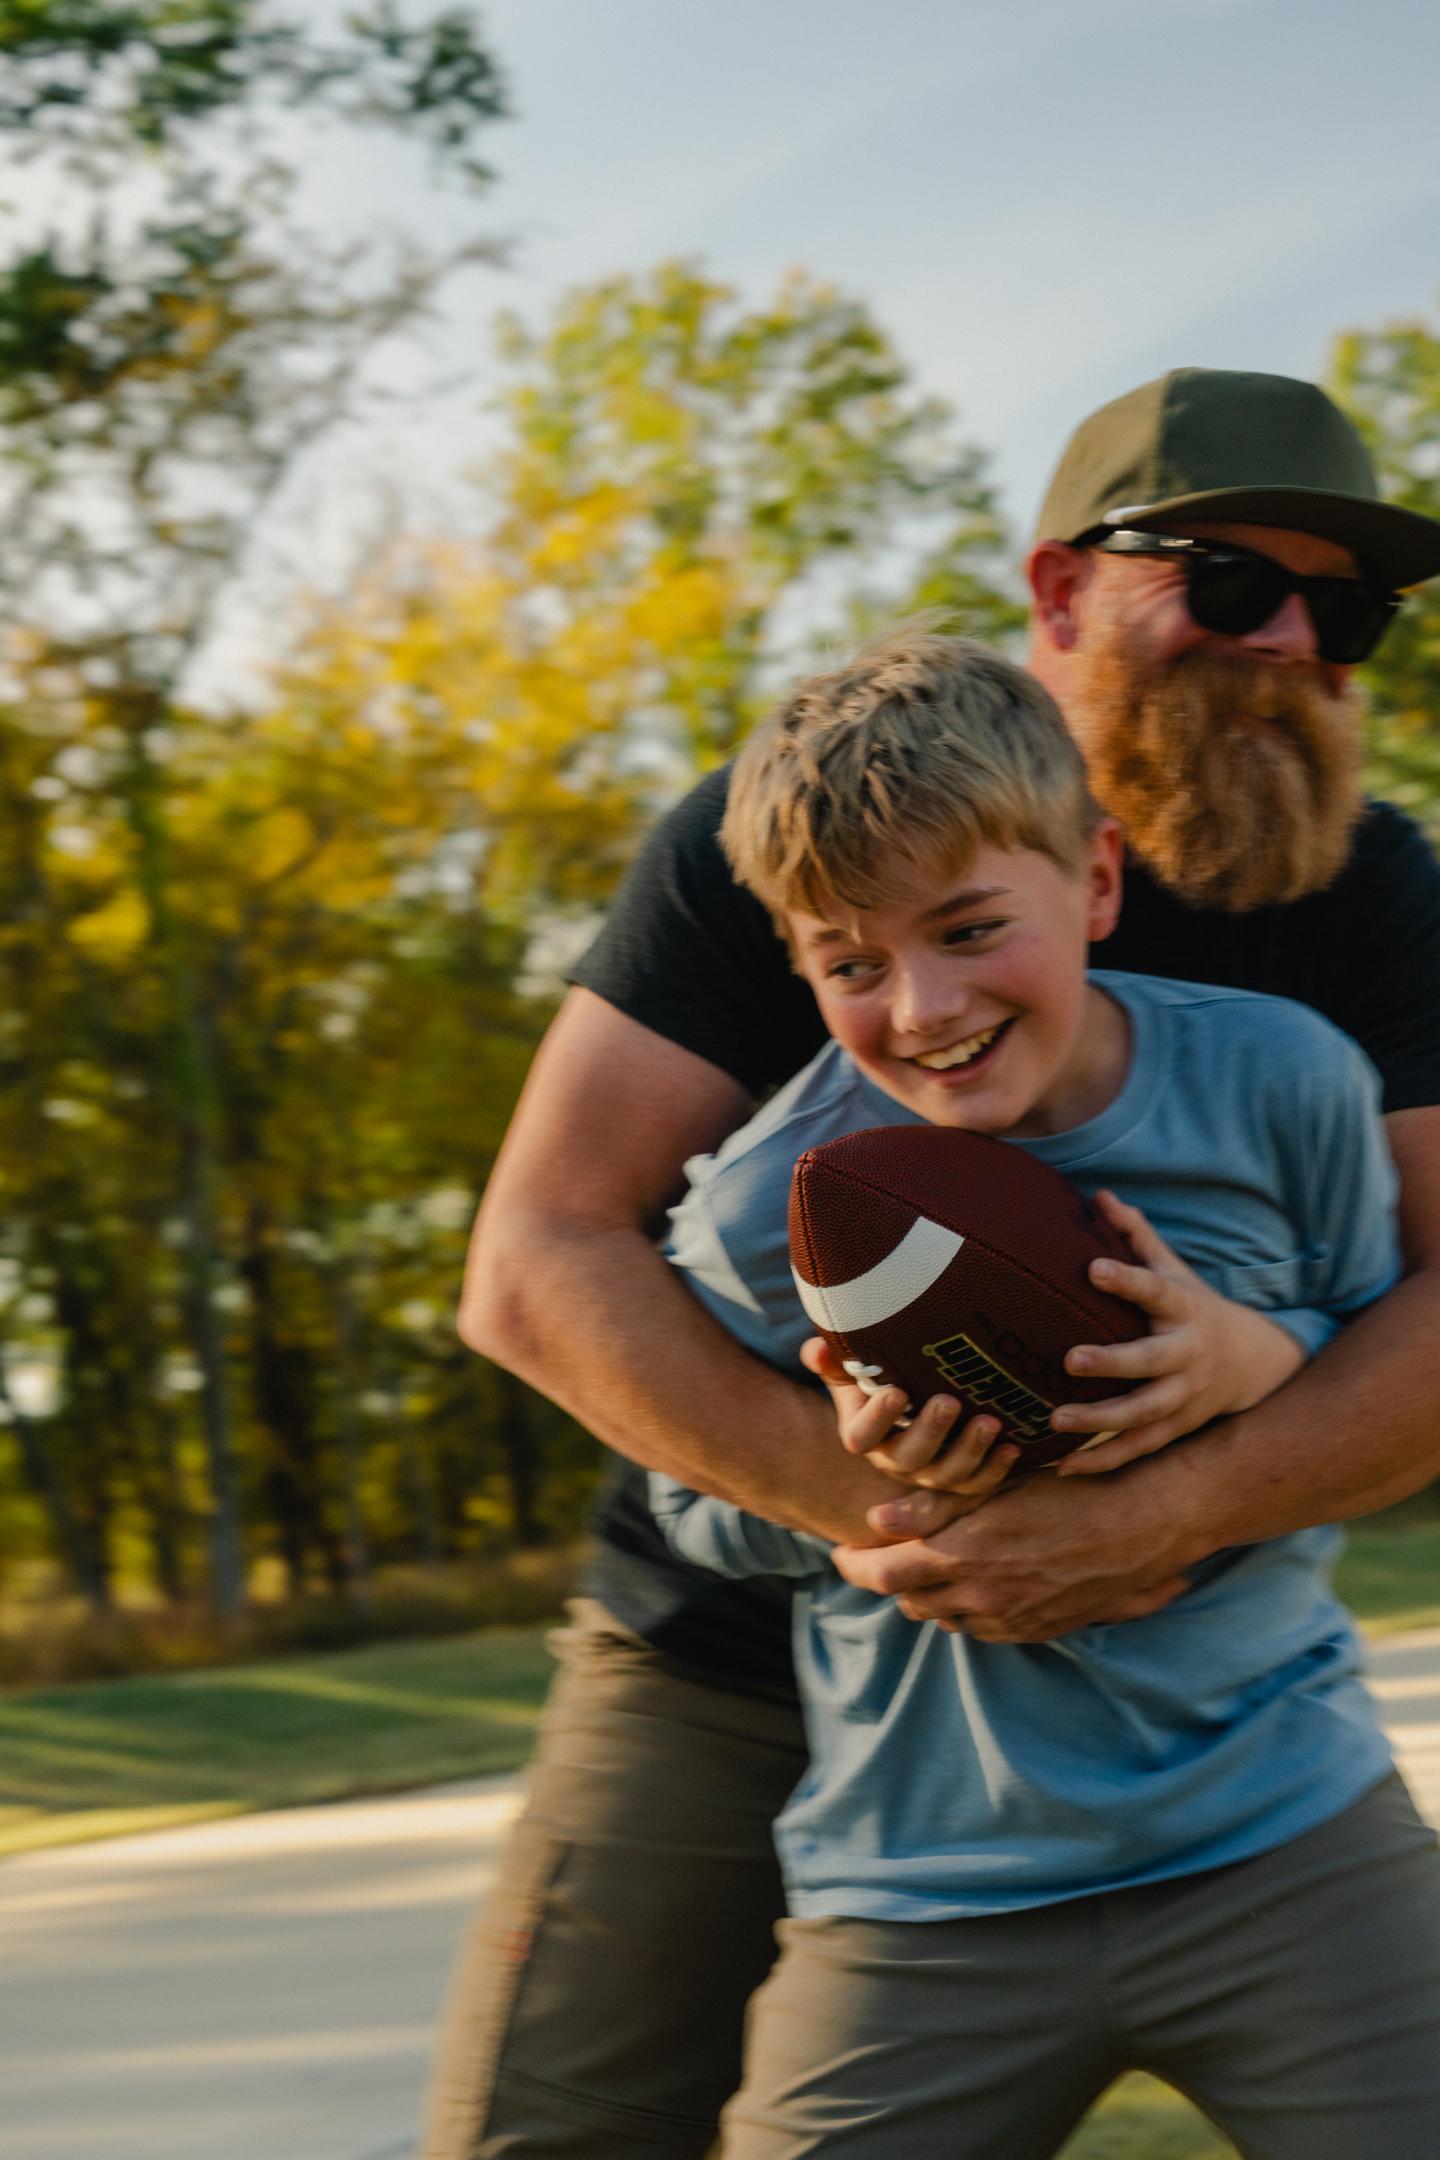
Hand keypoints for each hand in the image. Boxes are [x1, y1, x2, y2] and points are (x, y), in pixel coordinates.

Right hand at [800, 1337, 1018, 1509]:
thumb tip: (814, 1348)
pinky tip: (1014, 1446)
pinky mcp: (964, 1480)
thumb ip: (836, 1362)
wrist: (912, 1412)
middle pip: (909, 1457)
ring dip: (970, 1451)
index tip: (896, 1390)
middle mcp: (897, 1460)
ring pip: (948, 1475)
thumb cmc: (884, 1381)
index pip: (862, 1436)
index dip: (877, 1418)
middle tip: (949, 1401)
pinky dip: (997, 1469)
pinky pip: (979, 1485)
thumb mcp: (856, 1372)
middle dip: (931, 1431)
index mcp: (866, 1435)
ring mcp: (931, 1474)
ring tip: (990, 1421)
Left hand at [832, 1462, 1192, 1641]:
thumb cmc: (1070, 1492)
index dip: (855, 1567)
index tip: (840, 1555)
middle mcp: (982, 1599)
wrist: (1142, 1528)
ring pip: (946, 1618)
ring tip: (931, 1566)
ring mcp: (1010, 1621)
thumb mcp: (998, 1487)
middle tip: (887, 1554)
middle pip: (911, 1601)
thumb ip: (934, 1507)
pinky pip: (984, 1629)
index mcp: (964, 1558)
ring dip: (931, 1596)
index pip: (885, 1575)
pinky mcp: (1037, 1631)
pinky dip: (967, 1610)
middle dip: (893, 1579)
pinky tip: (977, 1584)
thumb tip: (877, 1518)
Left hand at [1048, 1191, 1304, 1476]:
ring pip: (1143, 1415)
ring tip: (1055, 1420)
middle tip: (1070, 1359)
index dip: (1127, 1279)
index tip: (1093, 1268)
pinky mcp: (1174, 1429)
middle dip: (1112, 1363)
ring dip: (1100, 1422)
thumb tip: (1101, 1196)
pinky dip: (1102, 1462)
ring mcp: (1183, 1398)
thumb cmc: (1193, 1307)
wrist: (1251, 1363)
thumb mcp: (1174, 1269)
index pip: (1155, 1290)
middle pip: (1150, 1362)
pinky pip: (1137, 1450)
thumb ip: (1136, 1236)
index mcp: (1183, 1309)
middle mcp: (1186, 1356)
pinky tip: (1062, 1468)